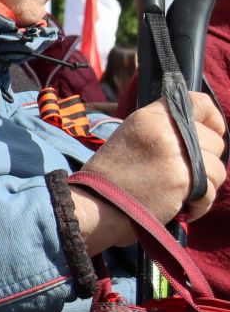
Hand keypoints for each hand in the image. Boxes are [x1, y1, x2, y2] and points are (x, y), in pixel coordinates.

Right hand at [72, 92, 227, 253]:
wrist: (94, 206)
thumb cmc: (110, 178)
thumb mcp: (130, 139)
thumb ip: (162, 132)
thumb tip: (199, 138)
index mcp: (151, 117)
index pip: (200, 104)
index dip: (213, 121)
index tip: (210, 136)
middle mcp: (166, 131)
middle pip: (215, 142)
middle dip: (206, 163)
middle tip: (185, 177)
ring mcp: (176, 155)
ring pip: (217, 169)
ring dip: (206, 186)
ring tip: (182, 195)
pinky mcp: (184, 181)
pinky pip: (211, 192)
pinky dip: (201, 204)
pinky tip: (182, 207)